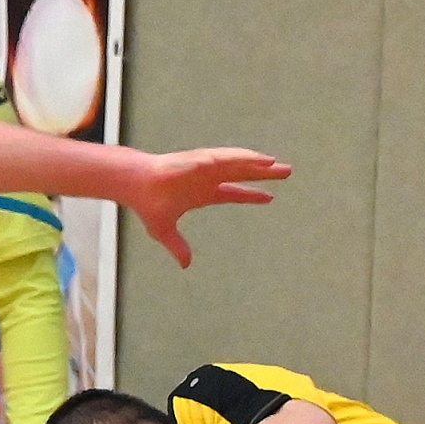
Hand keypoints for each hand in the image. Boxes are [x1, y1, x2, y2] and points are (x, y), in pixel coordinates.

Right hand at [130, 148, 290, 268]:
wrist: (137, 186)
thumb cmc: (149, 204)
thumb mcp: (165, 232)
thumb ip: (178, 247)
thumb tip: (186, 265)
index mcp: (203, 193)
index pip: (233, 193)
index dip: (250, 195)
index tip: (268, 198)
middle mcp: (208, 177)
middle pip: (243, 174)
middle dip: (264, 174)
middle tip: (286, 173)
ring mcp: (207, 167)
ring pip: (239, 163)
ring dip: (260, 164)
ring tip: (279, 165)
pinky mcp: (204, 160)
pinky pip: (230, 158)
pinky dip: (247, 158)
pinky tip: (263, 159)